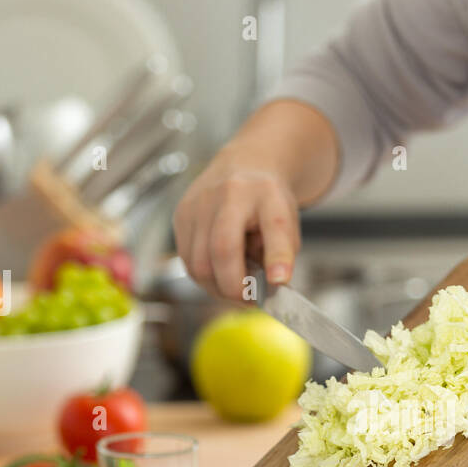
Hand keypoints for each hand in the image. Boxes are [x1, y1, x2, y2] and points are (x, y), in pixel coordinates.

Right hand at [172, 155, 300, 301]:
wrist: (243, 167)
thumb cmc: (266, 202)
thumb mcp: (287, 223)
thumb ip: (283, 254)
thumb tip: (273, 285)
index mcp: (264, 193)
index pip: (274, 225)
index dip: (277, 256)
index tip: (280, 282)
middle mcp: (227, 193)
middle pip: (222, 251)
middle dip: (235, 288)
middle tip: (250, 300)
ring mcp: (198, 203)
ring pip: (198, 264)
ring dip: (217, 287)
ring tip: (235, 285)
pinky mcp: (180, 216)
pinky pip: (187, 261)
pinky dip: (204, 277)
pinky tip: (218, 272)